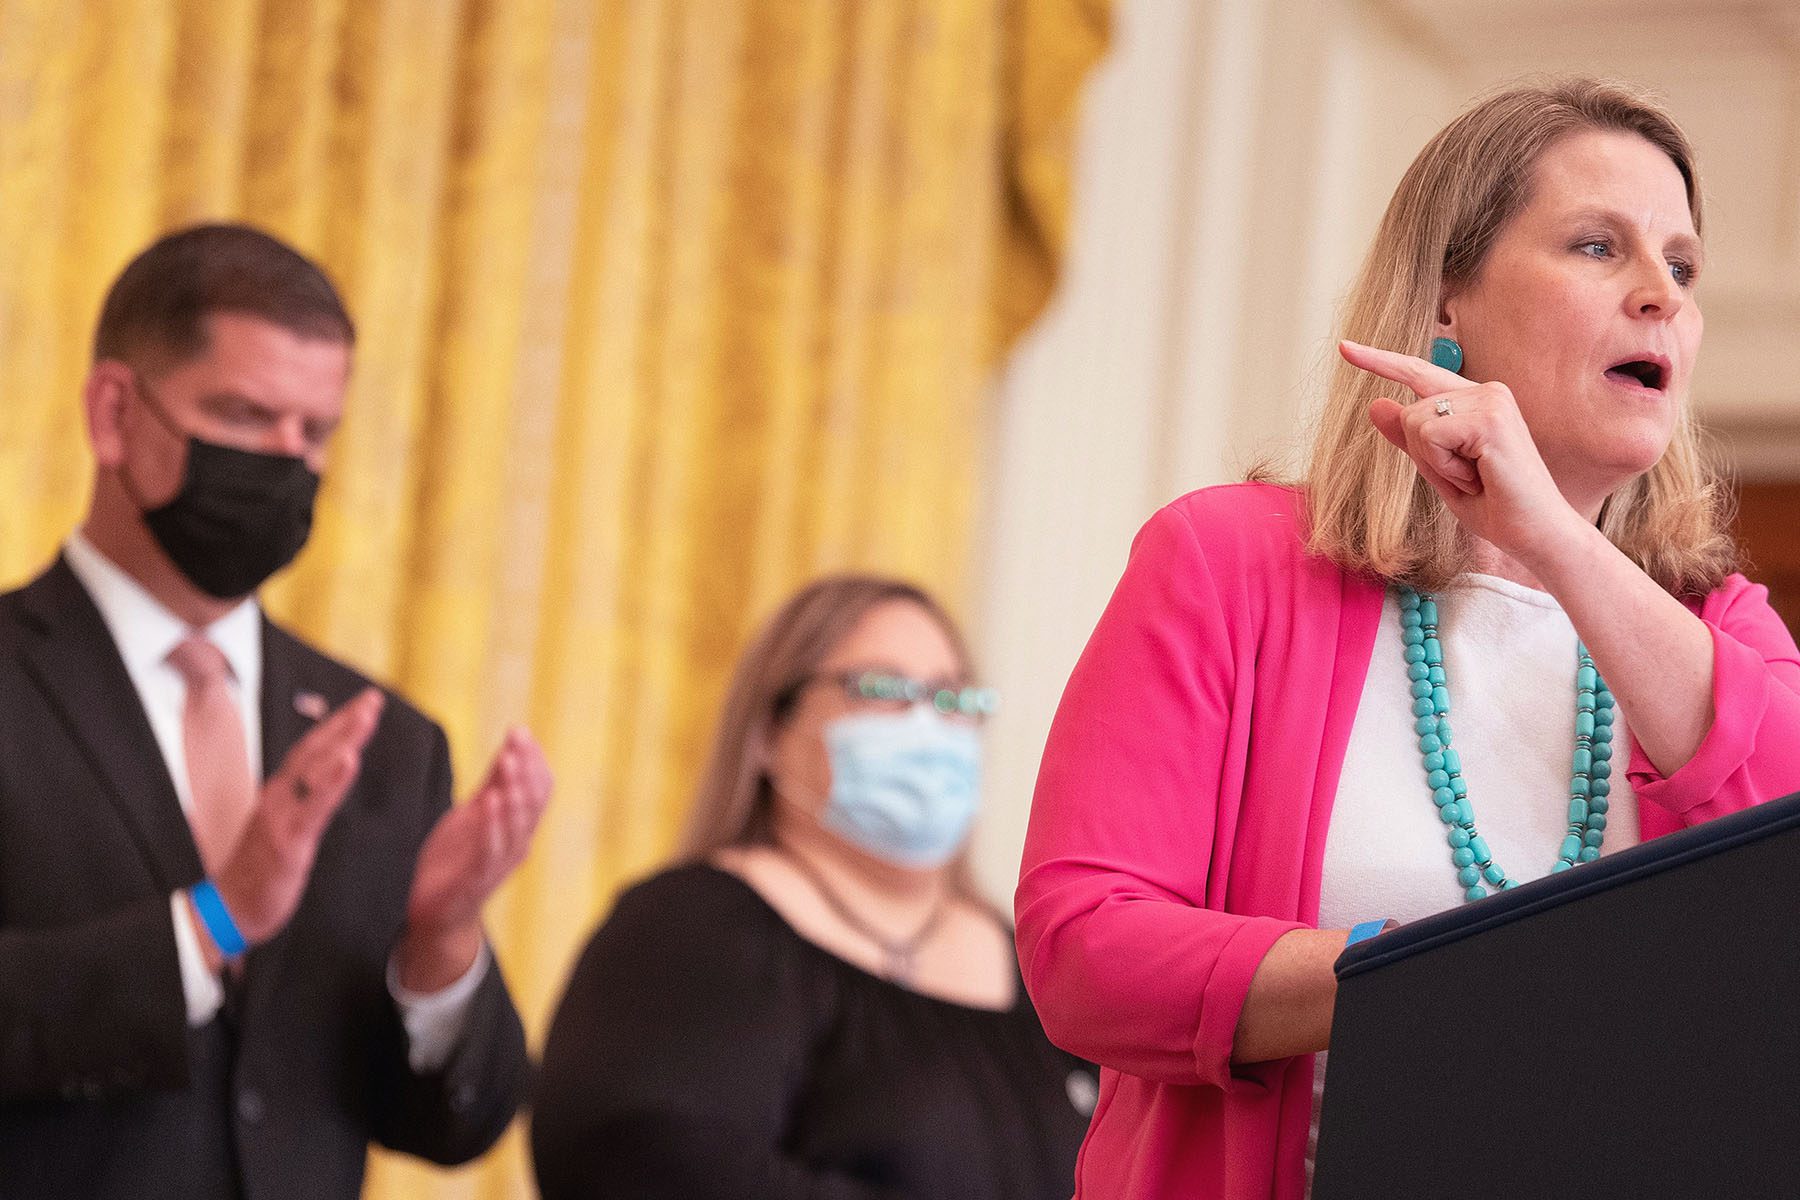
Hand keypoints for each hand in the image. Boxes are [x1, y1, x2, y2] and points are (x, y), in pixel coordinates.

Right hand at [204, 688, 384, 958]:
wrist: (227, 908)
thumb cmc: (258, 869)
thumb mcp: (285, 827)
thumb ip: (302, 801)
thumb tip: (324, 781)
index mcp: (282, 793)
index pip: (313, 750)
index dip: (338, 725)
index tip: (366, 702)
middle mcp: (279, 796)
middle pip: (315, 749)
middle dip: (345, 721)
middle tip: (373, 697)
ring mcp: (282, 815)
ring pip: (313, 769)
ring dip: (341, 739)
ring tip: (365, 715)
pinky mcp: (287, 839)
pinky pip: (312, 806)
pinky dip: (331, 780)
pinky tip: (349, 759)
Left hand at [395, 727, 551, 991]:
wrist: (437, 912)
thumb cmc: (458, 859)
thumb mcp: (475, 814)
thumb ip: (494, 783)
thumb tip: (513, 744)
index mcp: (518, 826)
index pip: (539, 788)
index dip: (533, 760)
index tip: (520, 732)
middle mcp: (518, 842)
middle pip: (533, 802)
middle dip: (526, 769)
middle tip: (517, 741)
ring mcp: (500, 862)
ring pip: (519, 824)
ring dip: (515, 791)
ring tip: (508, 762)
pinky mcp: (478, 879)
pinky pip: (492, 850)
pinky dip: (494, 825)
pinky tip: (489, 802)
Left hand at [1340, 339, 1588, 567]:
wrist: (1534, 533)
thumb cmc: (1494, 504)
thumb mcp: (1438, 470)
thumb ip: (1409, 437)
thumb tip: (1375, 403)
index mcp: (1475, 400)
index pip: (1419, 373)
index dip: (1379, 361)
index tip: (1344, 347)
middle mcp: (1485, 391)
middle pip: (1409, 413)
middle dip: (1424, 456)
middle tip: (1467, 477)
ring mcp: (1491, 400)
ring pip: (1416, 423)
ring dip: (1435, 463)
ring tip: (1475, 477)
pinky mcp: (1490, 418)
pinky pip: (1430, 435)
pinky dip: (1444, 466)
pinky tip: (1477, 477)